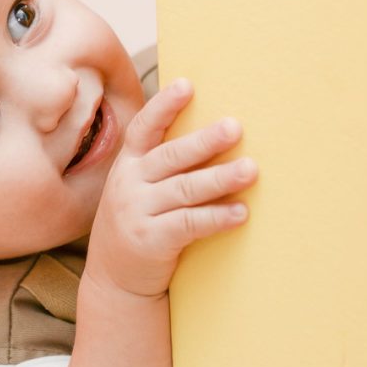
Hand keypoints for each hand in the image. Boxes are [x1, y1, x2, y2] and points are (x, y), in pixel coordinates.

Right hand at [84, 77, 257, 298]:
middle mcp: (129, 184)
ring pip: (184, 190)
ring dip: (220, 178)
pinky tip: (240, 212)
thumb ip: (160, 166)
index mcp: (127, 165)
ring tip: (251, 169)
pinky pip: (189, 225)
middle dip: (204, 141)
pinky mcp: (151, 241)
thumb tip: (212, 135)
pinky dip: (216, 217)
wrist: (114, 280)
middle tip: (235, 127)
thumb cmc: (137, 224)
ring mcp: (138, 213)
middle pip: (170, 157)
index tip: (187, 85)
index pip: (143, 129)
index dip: (164, 106)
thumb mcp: (136, 189)